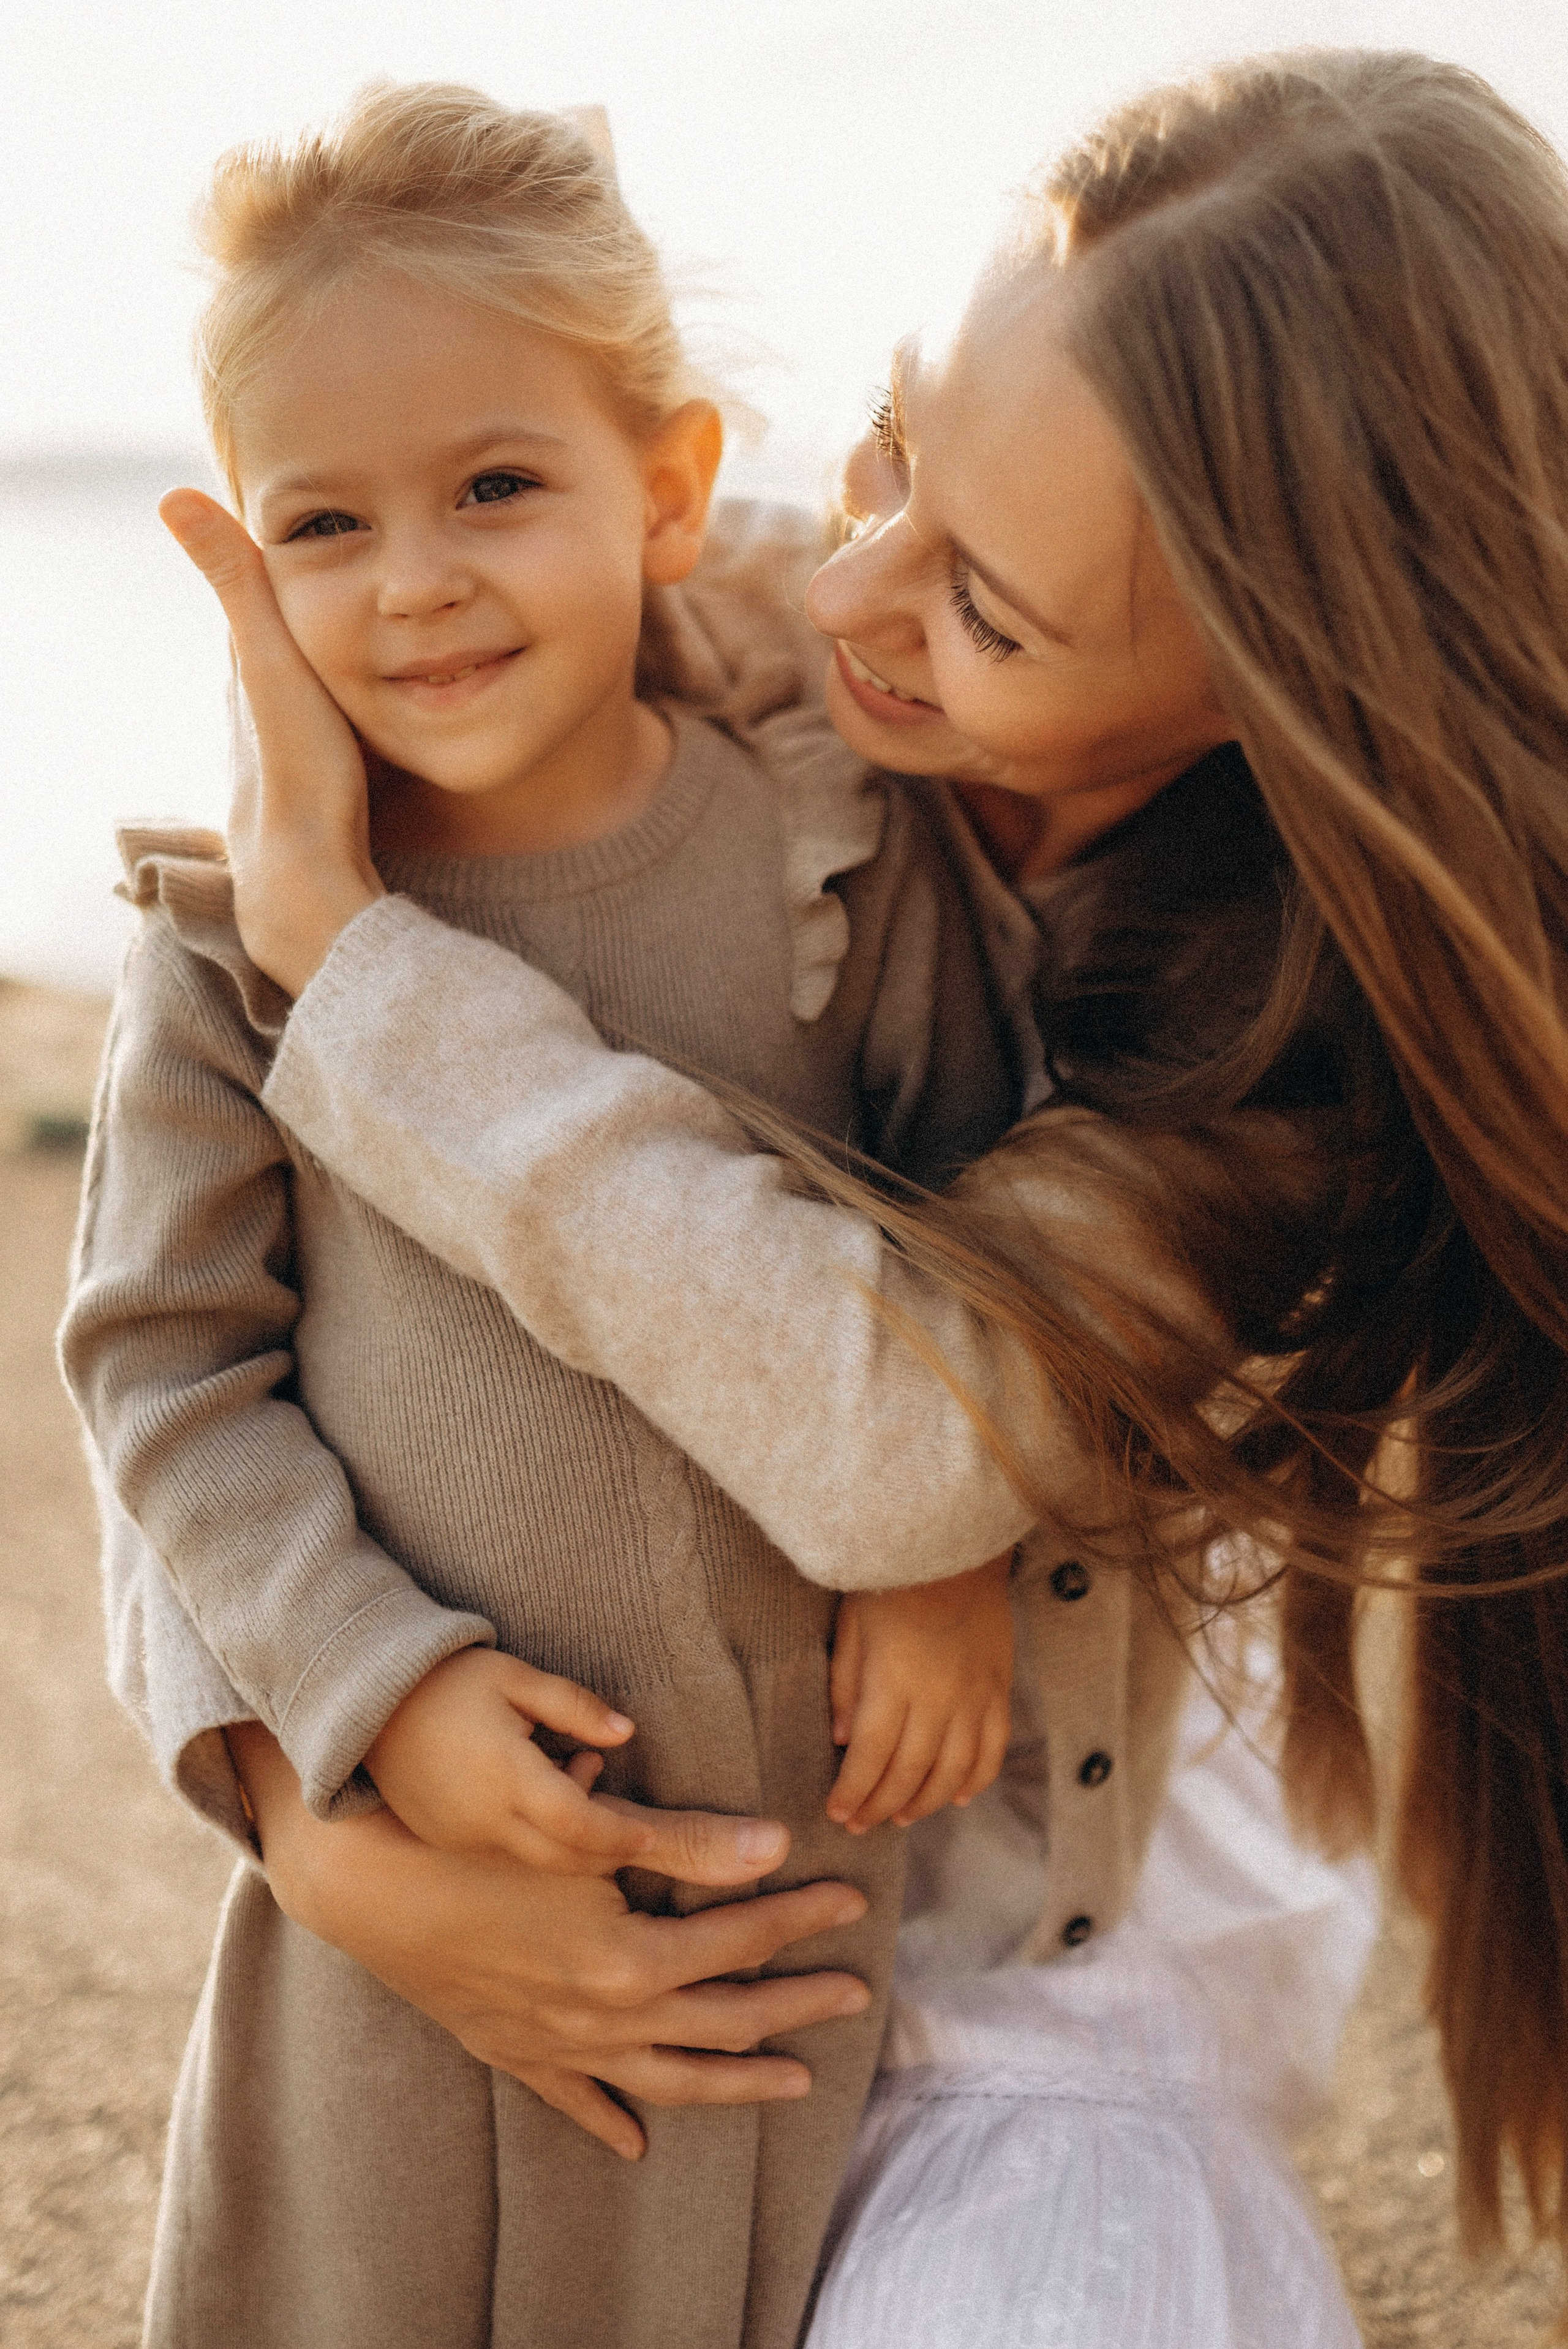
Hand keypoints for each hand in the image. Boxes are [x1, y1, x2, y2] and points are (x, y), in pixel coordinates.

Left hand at [159, 487, 382, 996]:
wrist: (305, 873)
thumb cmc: (297, 766)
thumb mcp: (271, 660)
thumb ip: (240, 583)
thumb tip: (174, 499)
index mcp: (248, 675)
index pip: (255, 603)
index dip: (278, 565)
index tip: (304, 531)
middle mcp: (256, 717)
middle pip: (279, 654)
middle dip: (304, 620)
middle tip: (346, 583)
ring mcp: (282, 762)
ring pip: (307, 702)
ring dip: (331, 675)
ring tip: (365, 648)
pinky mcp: (313, 800)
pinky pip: (333, 742)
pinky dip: (347, 722)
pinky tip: (368, 732)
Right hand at [229, 1722, 871, 2161]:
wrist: (375, 1884)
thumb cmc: (484, 1842)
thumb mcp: (590, 1835)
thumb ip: (682, 1842)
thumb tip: (771, 1840)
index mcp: (629, 1958)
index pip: (742, 1938)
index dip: (801, 1916)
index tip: (852, 1900)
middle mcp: (606, 2015)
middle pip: (727, 2017)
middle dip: (799, 2003)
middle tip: (857, 1991)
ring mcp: (562, 2046)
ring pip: (673, 2079)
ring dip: (742, 2079)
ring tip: (799, 2077)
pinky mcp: (517, 2054)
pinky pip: (578, 2102)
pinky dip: (612, 2121)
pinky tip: (641, 2143)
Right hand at [366, 1646, 683, 1872]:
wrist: (371, 1702)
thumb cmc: (450, 1681)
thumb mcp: (517, 1678)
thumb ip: (575, 1706)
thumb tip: (627, 1733)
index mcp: (506, 1776)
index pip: (578, 1824)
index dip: (619, 1834)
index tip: (650, 1835)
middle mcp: (483, 1818)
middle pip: (562, 1858)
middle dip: (605, 1854)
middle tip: (636, 1834)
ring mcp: (460, 1835)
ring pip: (534, 1861)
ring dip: (571, 1846)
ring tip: (578, 1782)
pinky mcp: (444, 1840)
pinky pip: (503, 1854)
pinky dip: (535, 1842)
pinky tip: (542, 1799)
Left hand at [825, 1552, 1013, 1832]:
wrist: (956, 1543)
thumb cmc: (892, 1579)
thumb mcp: (852, 1624)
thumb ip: (846, 1684)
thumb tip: (842, 1740)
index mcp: (893, 1680)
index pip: (871, 1755)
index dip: (853, 1791)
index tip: (835, 1812)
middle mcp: (938, 1696)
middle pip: (910, 1771)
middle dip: (881, 1806)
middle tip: (860, 1826)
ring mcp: (974, 1695)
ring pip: (953, 1770)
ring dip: (925, 1802)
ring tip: (899, 1818)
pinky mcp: (999, 1687)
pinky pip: (994, 1747)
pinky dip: (977, 1780)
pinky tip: (957, 1797)